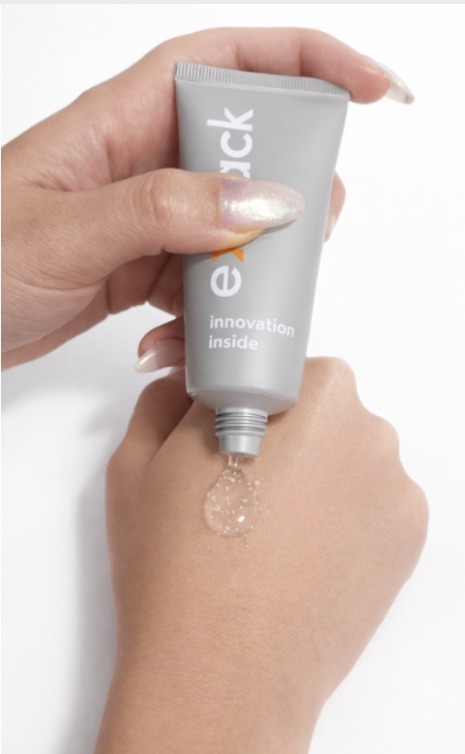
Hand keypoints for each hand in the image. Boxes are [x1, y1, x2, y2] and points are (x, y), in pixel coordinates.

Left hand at [2, 28, 396, 368]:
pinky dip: (205, 317)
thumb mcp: (66, 231)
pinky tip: (174, 345)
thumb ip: (164, 209)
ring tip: (231, 315)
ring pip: (234, 228)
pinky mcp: (143, 268)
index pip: (230, 62)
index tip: (368, 91)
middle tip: (304, 243)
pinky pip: (202, 281)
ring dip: (248, 275)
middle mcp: (144, 163)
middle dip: (292, 194)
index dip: (307, 63)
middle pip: (250, 151)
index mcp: (123, 122)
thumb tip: (266, 199)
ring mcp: (148, 219)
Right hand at [98, 359, 427, 753]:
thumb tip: (187, 385)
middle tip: (245, 484)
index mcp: (302, 388)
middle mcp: (363, 424)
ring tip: (273, 529)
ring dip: (319, 477)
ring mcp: (393, 484)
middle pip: (321, 411)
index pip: (278, 366)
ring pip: (350, 458)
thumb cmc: (175, 562)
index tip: (232, 425)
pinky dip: (345, 519)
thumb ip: (167, 399)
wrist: (220, 670)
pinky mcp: (410, 537)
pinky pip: (374, 505)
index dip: (248, 394)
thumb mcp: (138, 461)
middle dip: (286, 435)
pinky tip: (304, 555)